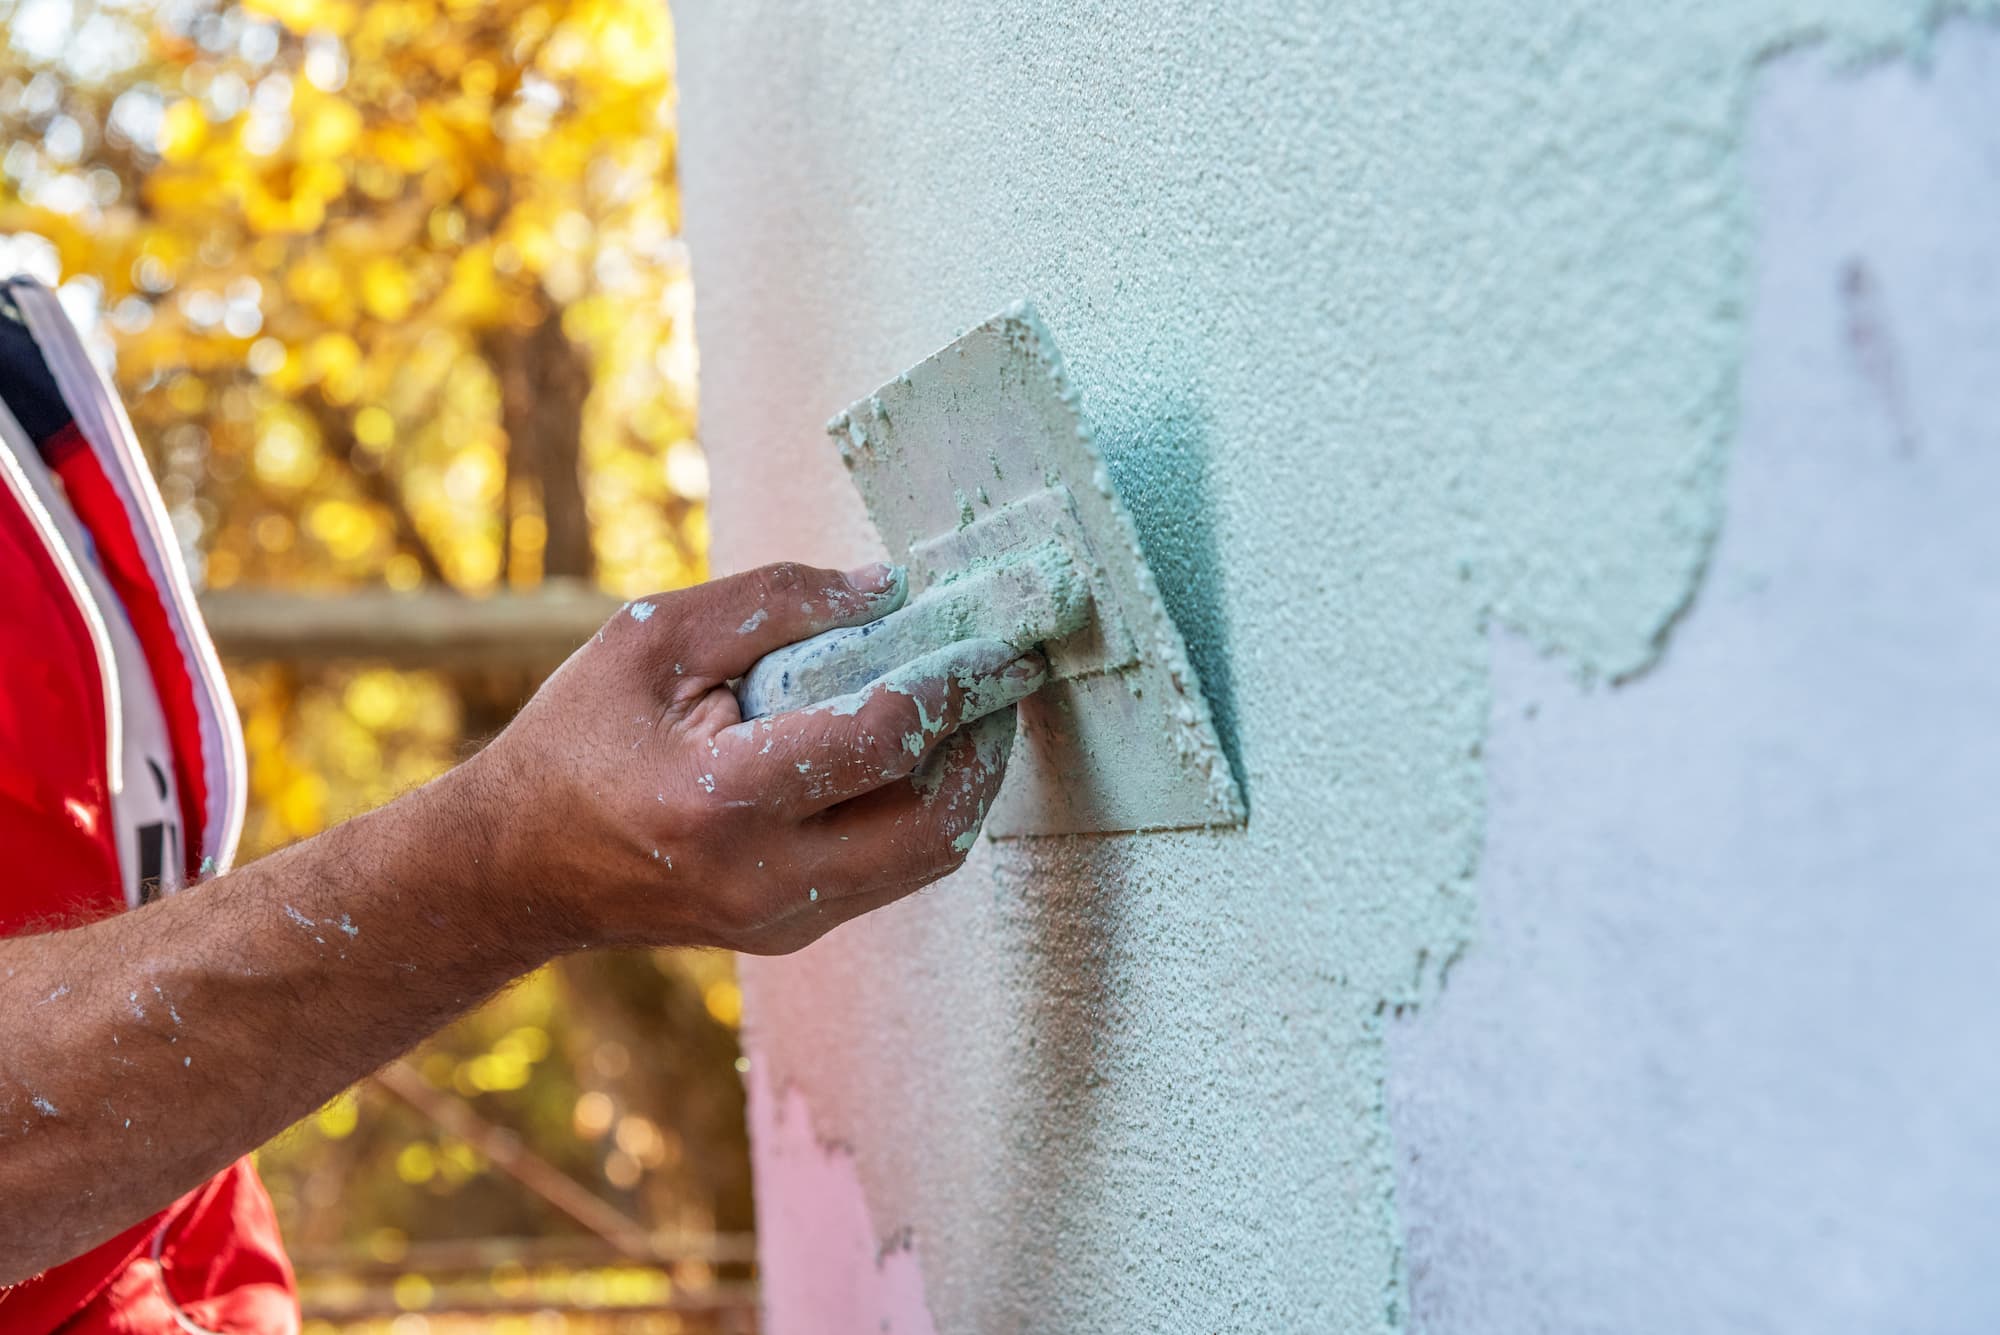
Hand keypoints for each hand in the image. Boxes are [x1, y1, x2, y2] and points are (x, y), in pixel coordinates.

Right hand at [469, 561, 1044, 953]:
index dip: (954, 680)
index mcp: (719, 799)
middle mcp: (763, 879)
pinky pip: (892, 874)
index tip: (1001, 634)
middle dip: (987, 746)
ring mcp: (782, 921)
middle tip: (1005, 677)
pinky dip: (923, 811)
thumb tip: (892, 589)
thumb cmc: (575, 738)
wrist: (513, 868)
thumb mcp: (653, 639)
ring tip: (975, 708)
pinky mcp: (792, 934)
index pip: (882, 738)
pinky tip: (920, 754)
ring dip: (967, 784)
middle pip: (935, 824)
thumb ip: (775, 603)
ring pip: (927, 860)